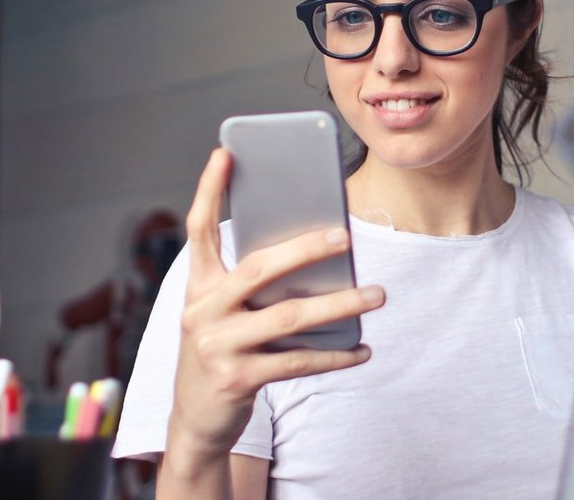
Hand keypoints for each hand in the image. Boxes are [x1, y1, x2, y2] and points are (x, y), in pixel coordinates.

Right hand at [167, 149, 384, 460]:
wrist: (197, 420)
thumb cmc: (225, 351)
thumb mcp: (227, 314)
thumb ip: (257, 286)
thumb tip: (320, 253)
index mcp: (198, 287)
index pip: (199, 230)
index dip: (208, 190)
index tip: (225, 153)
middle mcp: (201, 311)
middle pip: (258, 268)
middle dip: (304, 249)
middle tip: (345, 236)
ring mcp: (216, 346)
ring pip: (288, 316)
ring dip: (339, 305)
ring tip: (377, 294)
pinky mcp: (236, 379)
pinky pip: (298, 361)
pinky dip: (336, 356)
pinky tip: (363, 349)